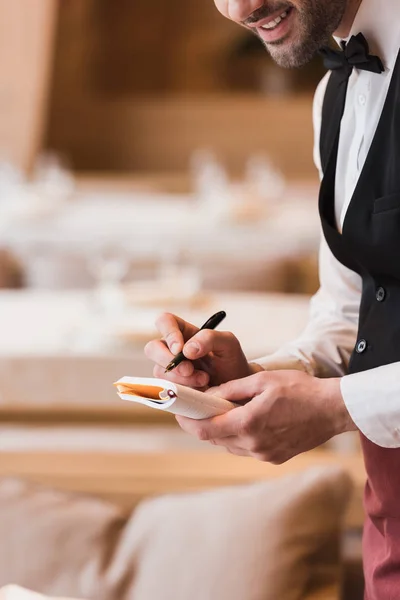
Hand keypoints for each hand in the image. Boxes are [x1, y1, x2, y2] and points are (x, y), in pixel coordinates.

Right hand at [144, 312, 255, 387]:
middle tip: (188, 370)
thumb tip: (187, 350)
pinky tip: (199, 389)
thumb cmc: (231, 361)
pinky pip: (165, 388)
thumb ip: (210, 338)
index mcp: (184, 331)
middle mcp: (172, 348)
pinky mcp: (171, 387)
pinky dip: (182, 389)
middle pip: (152, 348)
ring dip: (181, 378)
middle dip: (168, 360)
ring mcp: (170, 369)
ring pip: (159, 370)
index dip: (168, 333)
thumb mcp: (228, 343)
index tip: (180, 349)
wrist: (236, 388)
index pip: (164, 321)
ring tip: (204, 380)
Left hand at [176, 370, 356, 463]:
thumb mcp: (263, 380)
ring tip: (221, 412)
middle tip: (197, 408)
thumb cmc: (300, 389)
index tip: (179, 413)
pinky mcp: (275, 458)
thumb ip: (232, 389)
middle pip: (215, 439)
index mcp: (249, 423)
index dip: (188, 422)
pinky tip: (244, 421)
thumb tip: (209, 396)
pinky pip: (246, 449)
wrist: (333, 409)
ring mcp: (265, 454)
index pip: (206, 430)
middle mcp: (254, 444)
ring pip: (230, 445)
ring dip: (221, 430)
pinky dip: (238, 436)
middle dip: (203, 424)